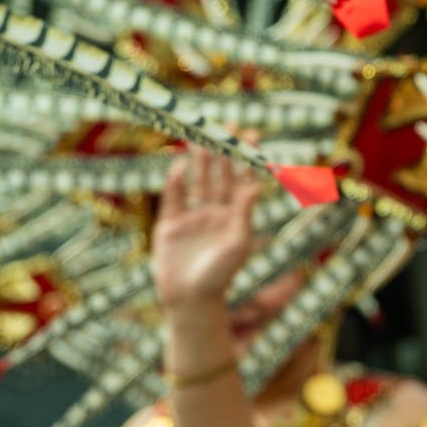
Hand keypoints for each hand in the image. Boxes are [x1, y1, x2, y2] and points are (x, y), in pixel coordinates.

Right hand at [153, 149, 259, 307]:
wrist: (190, 300)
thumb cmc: (220, 276)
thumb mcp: (238, 243)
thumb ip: (244, 213)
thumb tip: (257, 184)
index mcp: (236, 217)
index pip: (242, 180)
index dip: (246, 158)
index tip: (252, 135)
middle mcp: (215, 213)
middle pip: (220, 175)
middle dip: (223, 151)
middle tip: (226, 126)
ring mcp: (192, 217)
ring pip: (198, 182)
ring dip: (200, 160)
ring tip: (203, 137)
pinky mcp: (170, 225)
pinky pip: (174, 198)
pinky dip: (176, 181)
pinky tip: (180, 164)